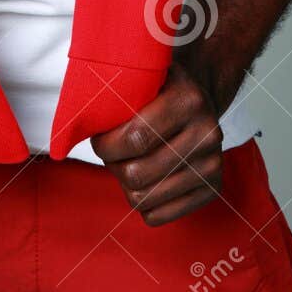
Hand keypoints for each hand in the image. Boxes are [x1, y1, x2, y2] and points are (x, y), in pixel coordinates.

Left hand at [90, 61, 222, 226]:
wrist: (201, 101)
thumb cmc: (161, 89)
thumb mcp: (145, 75)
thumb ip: (117, 87)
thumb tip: (78, 116)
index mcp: (188, 100)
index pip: (135, 138)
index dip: (105, 145)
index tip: (97, 138)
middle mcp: (207, 133)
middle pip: (137, 173)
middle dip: (113, 165)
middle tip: (110, 153)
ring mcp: (212, 164)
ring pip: (145, 198)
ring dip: (125, 184)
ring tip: (125, 164)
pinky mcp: (213, 188)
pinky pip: (159, 216)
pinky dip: (142, 204)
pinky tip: (143, 181)